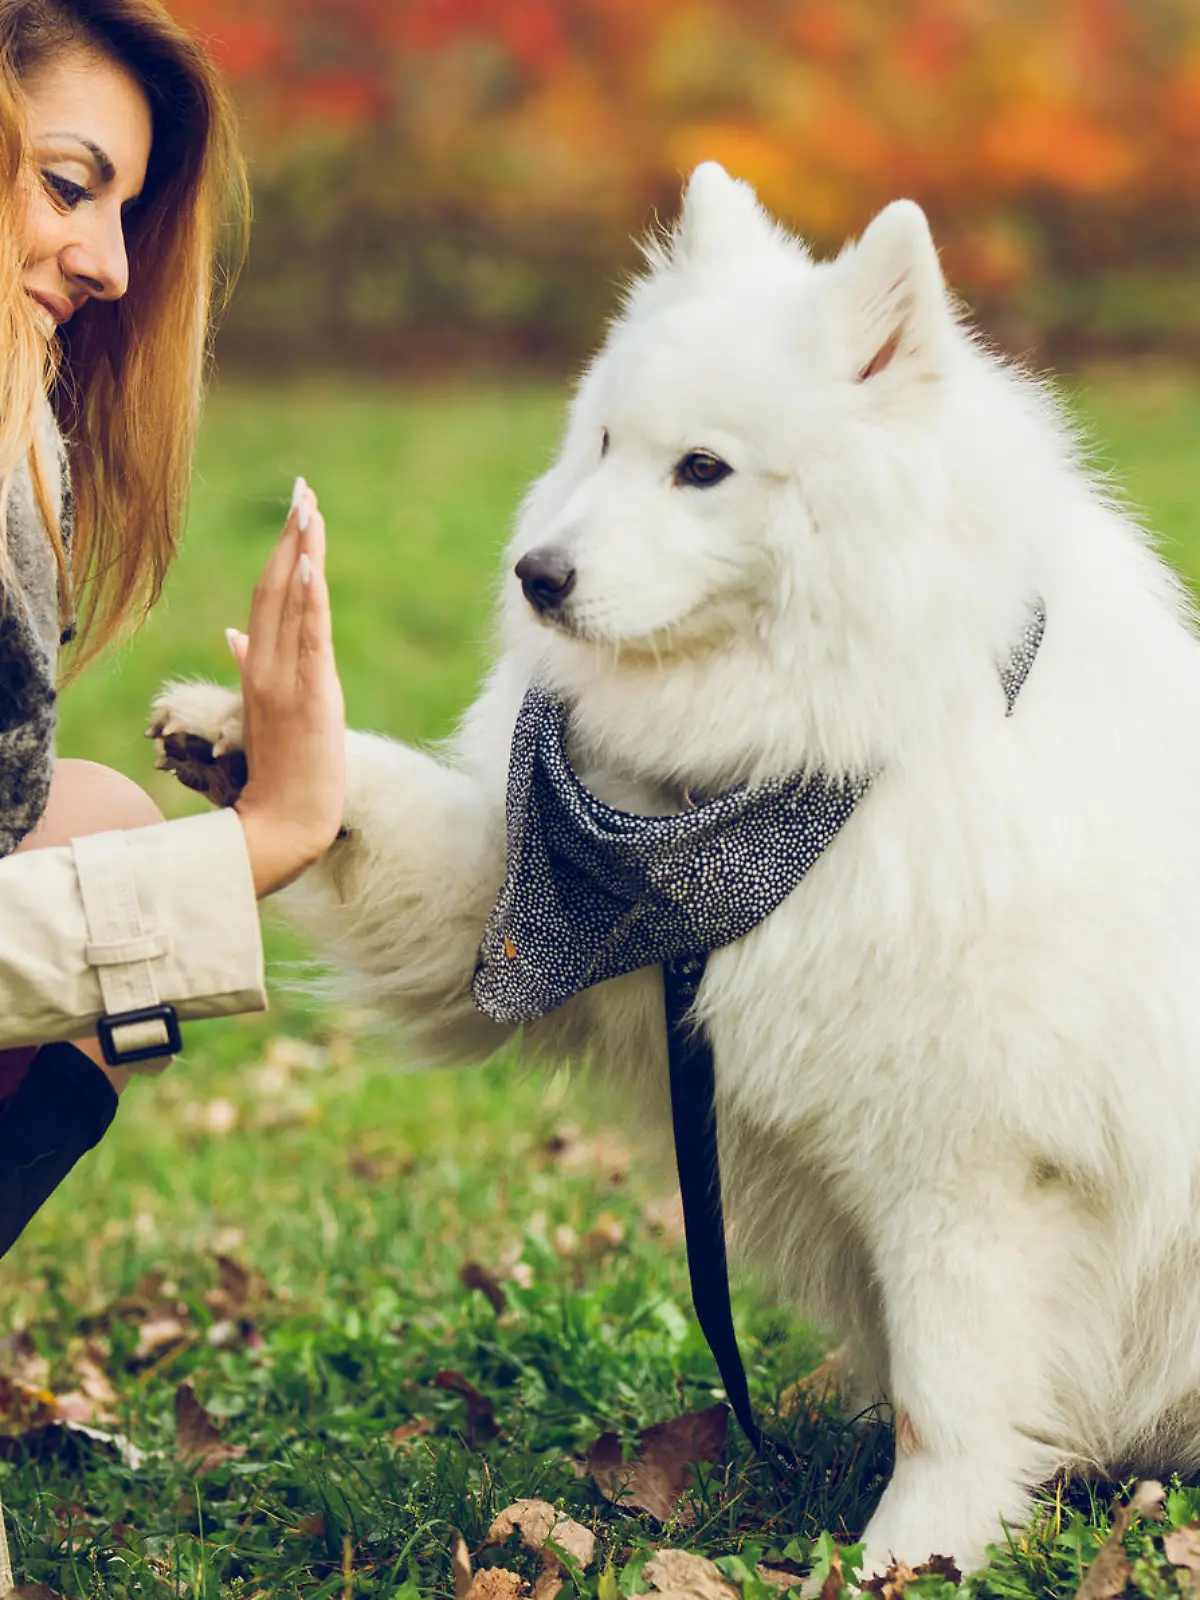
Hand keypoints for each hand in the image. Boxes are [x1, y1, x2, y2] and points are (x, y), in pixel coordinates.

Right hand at [231, 479, 345, 896]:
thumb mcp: (263, 710)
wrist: (282, 822)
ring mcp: (287, 682)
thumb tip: (232, 631)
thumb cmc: (279, 771)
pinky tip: (313, 567)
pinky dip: (310, 603)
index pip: (268, 595)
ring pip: (292, 605)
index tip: (298, 510)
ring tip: (310, 510)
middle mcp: (267, 668)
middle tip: (304, 491)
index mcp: (258, 668)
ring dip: (303, 554)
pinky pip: (310, 641)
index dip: (283, 551)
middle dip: (292, 537)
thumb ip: (250, 665)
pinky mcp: (311, 699)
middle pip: (277, 588)